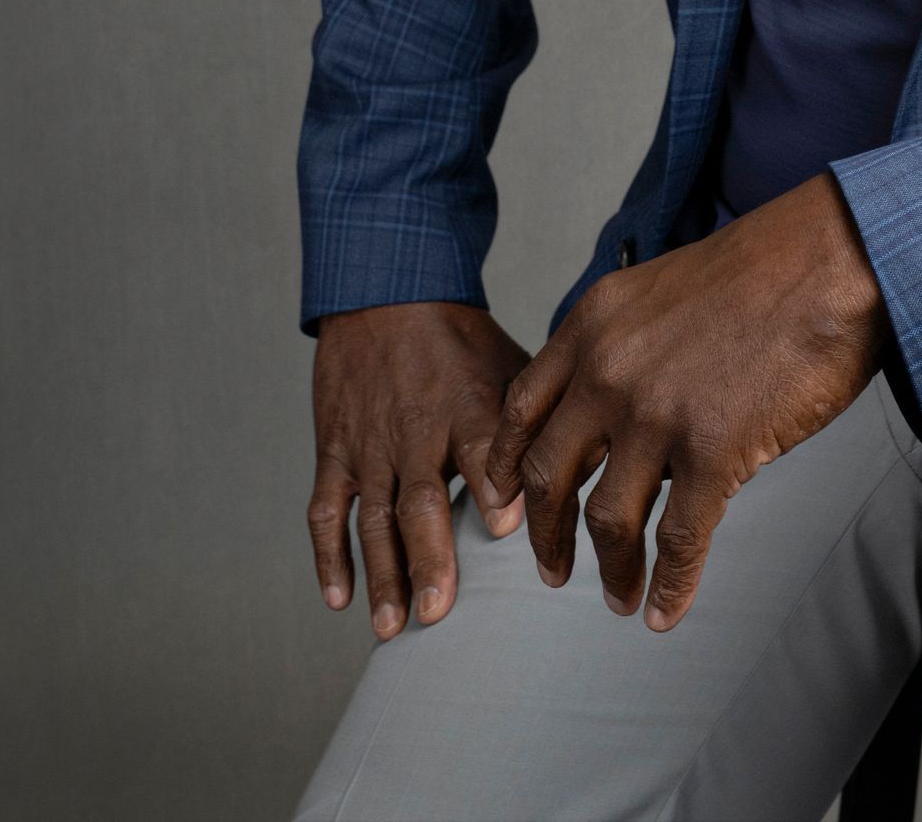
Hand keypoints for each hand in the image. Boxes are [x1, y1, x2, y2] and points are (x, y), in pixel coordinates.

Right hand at [307, 299, 530, 637]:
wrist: (383, 294)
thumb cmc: (460, 338)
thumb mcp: (510, 361)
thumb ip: (543, 415)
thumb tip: (594, 458)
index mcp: (466, 404)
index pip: (481, 447)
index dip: (493, 486)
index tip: (509, 529)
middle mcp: (415, 430)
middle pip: (420, 499)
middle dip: (429, 556)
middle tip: (439, 611)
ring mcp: (370, 444)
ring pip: (372, 518)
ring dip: (381, 574)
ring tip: (393, 627)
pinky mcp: (335, 450)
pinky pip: (327, 509)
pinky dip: (328, 556)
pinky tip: (339, 599)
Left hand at [484, 172, 887, 631]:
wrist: (829, 258)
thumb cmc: (765, 271)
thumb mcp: (659, 292)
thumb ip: (623, 345)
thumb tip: (615, 415)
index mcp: (592, 325)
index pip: (521, 408)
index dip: (506, 465)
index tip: (506, 503)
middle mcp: (608, 371)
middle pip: (547, 474)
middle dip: (545, 534)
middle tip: (551, 569)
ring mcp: (657, 415)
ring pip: (608, 520)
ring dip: (610, 572)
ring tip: (618, 600)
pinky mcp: (713, 451)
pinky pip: (678, 541)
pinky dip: (669, 588)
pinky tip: (665, 612)